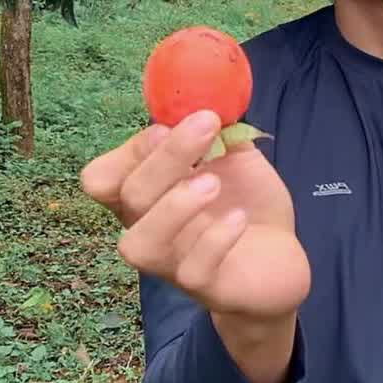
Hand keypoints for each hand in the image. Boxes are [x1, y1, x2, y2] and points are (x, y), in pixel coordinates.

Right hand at [79, 110, 310, 321]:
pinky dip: (215, 239)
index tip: (167, 124)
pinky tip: (240, 218)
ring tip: (212, 184)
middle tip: (206, 125)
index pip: (103, 177)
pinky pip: (192, 270)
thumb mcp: (234, 158)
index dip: (129, 150)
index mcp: (148, 195)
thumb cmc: (246, 203)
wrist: (280, 258)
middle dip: (166, 157)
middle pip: (129, 197)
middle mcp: (150, 229)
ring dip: (173, 207)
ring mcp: (174, 263)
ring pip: (140, 245)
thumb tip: (207, 96)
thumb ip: (218, 132)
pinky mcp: (207, 287)